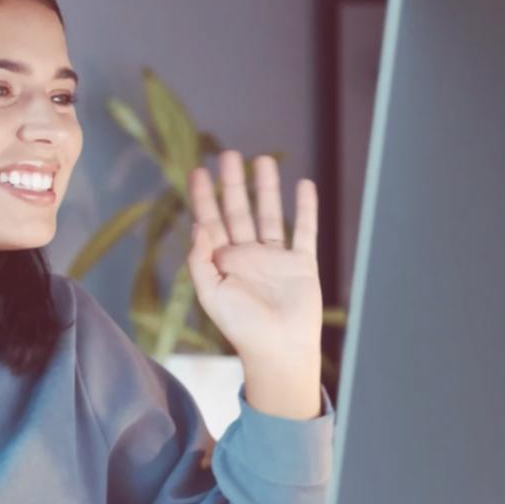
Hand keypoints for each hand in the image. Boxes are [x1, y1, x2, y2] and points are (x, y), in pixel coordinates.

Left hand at [187, 150, 322, 366]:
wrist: (279, 349)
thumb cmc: (241, 327)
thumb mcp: (211, 294)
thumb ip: (200, 260)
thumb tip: (198, 225)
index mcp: (223, 262)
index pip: (211, 221)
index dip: (204, 197)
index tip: (198, 171)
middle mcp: (248, 255)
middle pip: (239, 210)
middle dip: (233, 183)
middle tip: (228, 154)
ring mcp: (275, 258)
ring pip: (270, 214)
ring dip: (267, 188)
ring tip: (263, 160)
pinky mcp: (302, 263)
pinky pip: (305, 230)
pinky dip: (306, 208)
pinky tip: (304, 185)